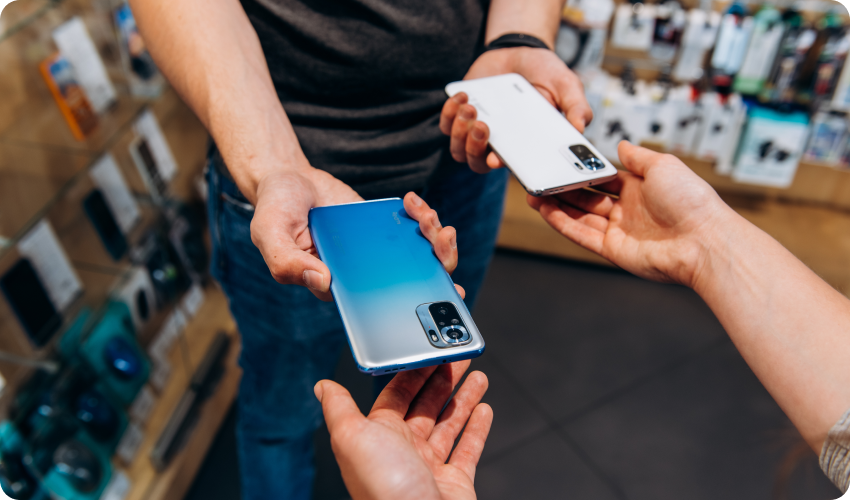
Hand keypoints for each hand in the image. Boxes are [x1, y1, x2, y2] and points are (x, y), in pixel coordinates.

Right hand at [250, 175, 461, 300]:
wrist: (287, 180)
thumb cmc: (276, 212)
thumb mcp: (269, 234)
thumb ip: (288, 262)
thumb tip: (322, 281)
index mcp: (337, 287)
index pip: (377, 307)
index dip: (410, 308)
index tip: (438, 299)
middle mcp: (362, 275)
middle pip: (411, 282)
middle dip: (438, 264)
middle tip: (442, 240)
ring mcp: (377, 253)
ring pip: (419, 256)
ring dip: (434, 237)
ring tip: (426, 216)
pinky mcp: (384, 230)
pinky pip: (413, 231)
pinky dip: (421, 217)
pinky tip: (413, 202)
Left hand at [315, 361, 491, 499]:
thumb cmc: (384, 488)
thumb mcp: (352, 437)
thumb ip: (339, 408)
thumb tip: (322, 387)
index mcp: (378, 436)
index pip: (397, 394)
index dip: (414, 371)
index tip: (429, 352)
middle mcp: (403, 450)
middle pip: (426, 405)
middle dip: (442, 379)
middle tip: (458, 358)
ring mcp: (429, 466)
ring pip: (449, 423)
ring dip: (463, 398)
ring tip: (477, 376)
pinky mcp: (454, 481)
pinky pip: (468, 449)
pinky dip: (478, 428)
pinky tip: (484, 410)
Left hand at [440, 47, 592, 173]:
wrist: (521, 52)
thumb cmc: (546, 75)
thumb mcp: (568, 87)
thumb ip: (576, 108)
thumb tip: (580, 129)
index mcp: (523, 147)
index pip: (511, 168)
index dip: (501, 168)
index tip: (496, 158)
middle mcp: (498, 145)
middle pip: (477, 163)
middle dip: (474, 148)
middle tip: (483, 125)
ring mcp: (476, 132)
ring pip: (458, 150)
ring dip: (460, 132)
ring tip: (471, 108)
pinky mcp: (459, 116)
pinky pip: (446, 127)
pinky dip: (449, 113)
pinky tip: (463, 96)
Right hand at [527, 142, 737, 287]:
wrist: (703, 241)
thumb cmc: (691, 202)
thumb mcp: (663, 165)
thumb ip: (637, 156)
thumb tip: (622, 145)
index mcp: (640, 189)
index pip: (603, 178)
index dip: (583, 171)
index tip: (563, 163)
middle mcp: (628, 210)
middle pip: (587, 198)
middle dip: (564, 189)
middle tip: (543, 178)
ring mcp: (620, 231)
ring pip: (580, 216)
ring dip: (557, 205)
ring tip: (536, 193)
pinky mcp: (613, 250)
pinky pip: (581, 234)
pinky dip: (562, 223)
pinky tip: (546, 210)